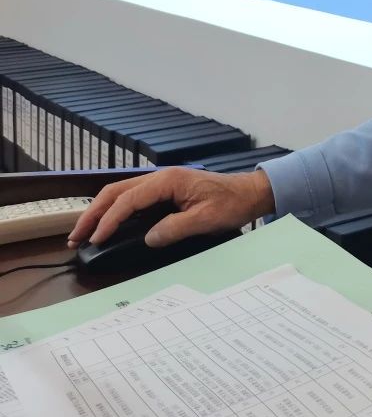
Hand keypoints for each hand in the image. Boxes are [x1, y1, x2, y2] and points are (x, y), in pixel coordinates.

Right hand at [66, 168, 276, 248]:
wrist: (250, 193)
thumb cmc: (232, 204)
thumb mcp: (206, 219)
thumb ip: (175, 228)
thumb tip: (147, 239)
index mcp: (168, 180)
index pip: (128, 200)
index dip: (109, 220)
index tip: (96, 239)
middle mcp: (160, 177)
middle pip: (116, 192)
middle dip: (93, 214)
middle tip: (76, 237)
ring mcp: (162, 183)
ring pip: (121, 193)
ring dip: (100, 211)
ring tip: (84, 233)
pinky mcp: (165, 191)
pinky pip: (133, 198)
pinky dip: (115, 210)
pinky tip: (108, 225)